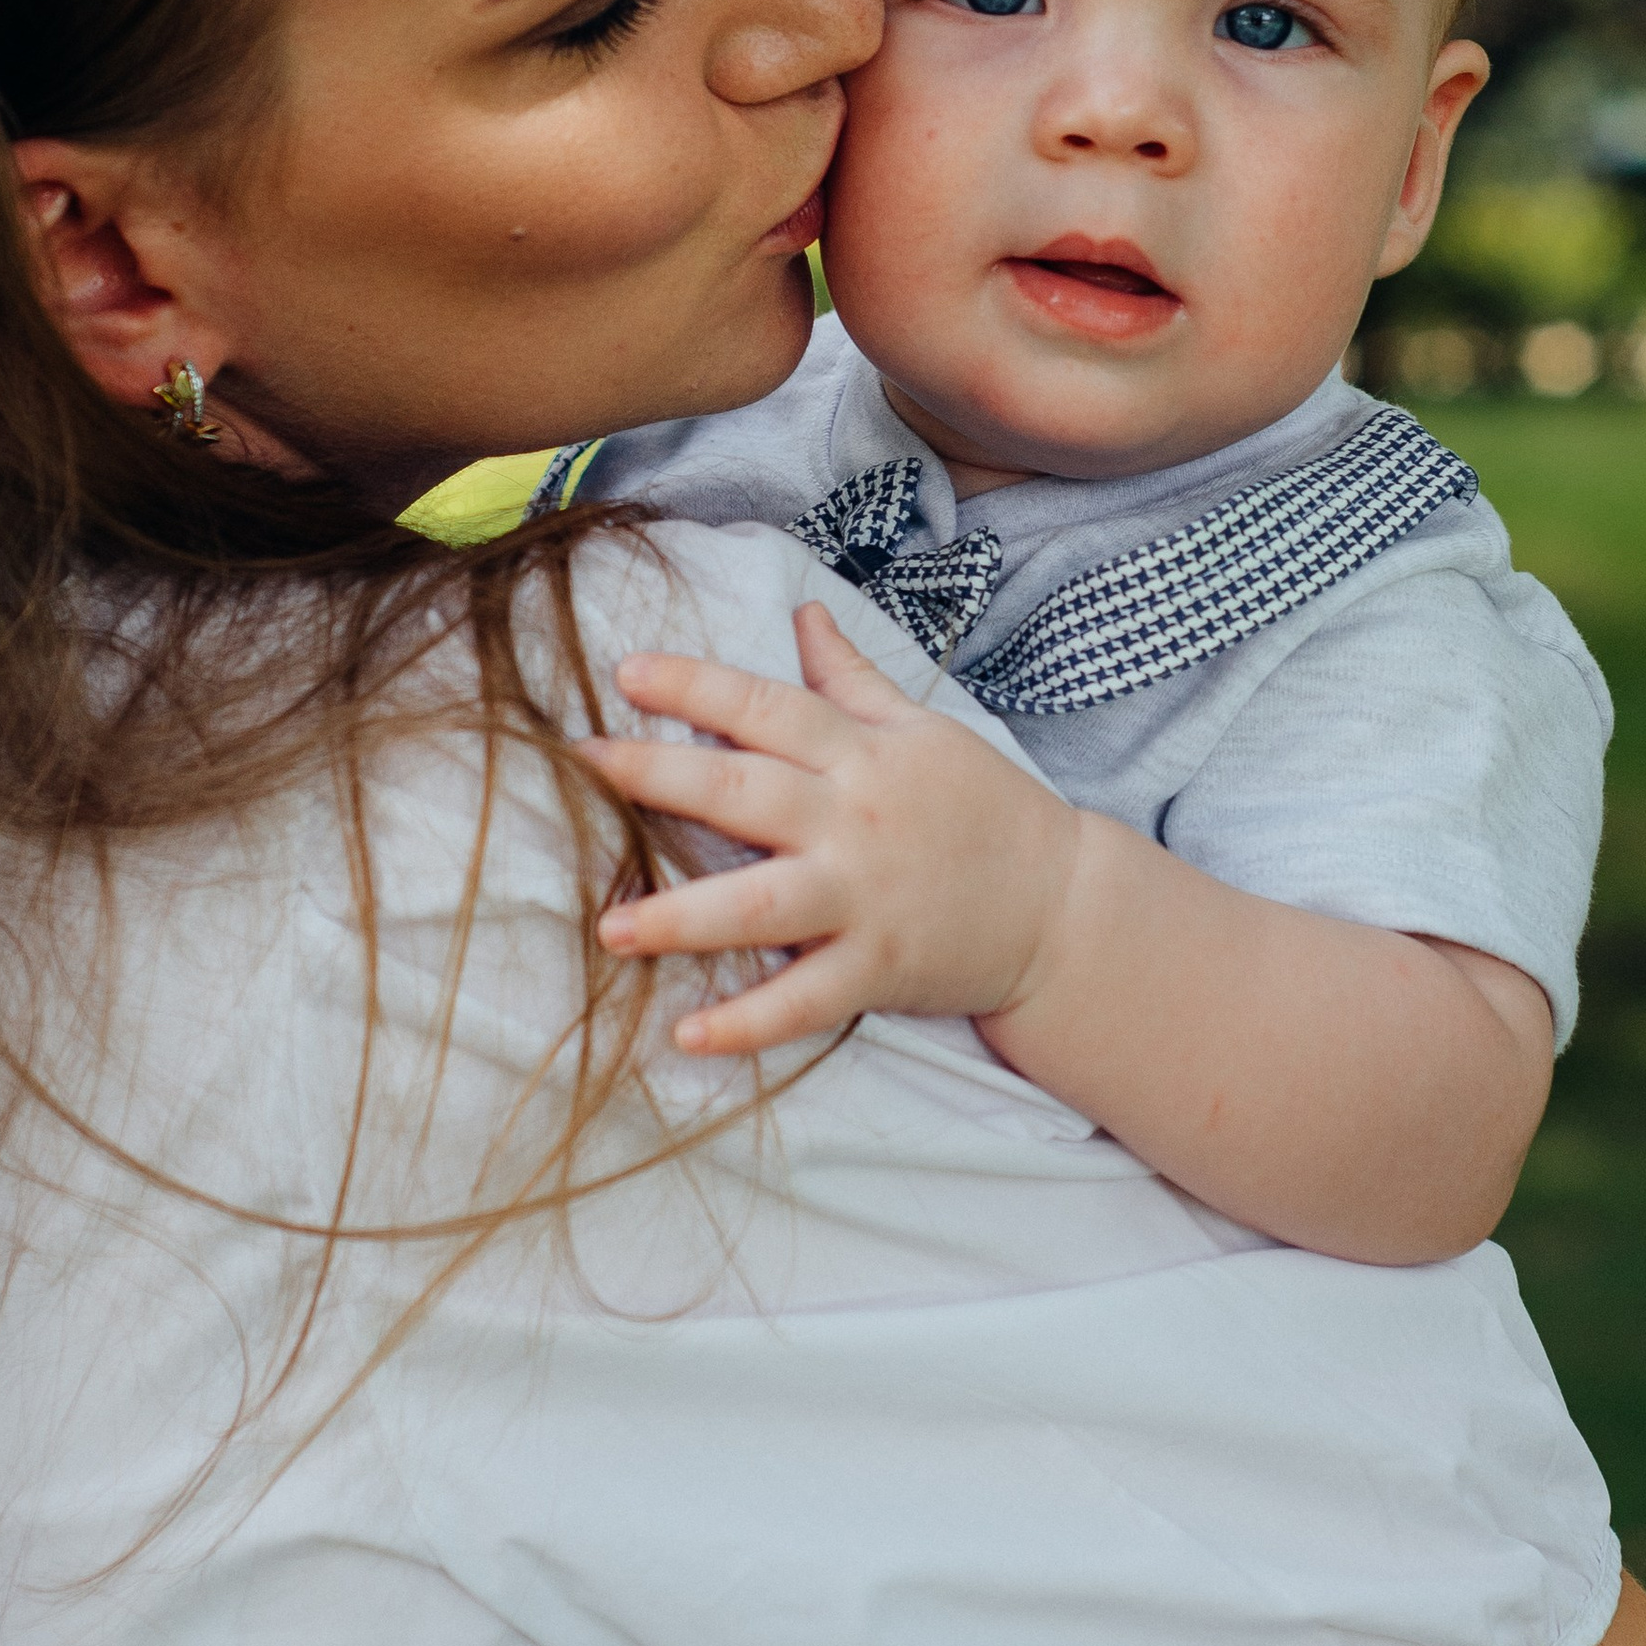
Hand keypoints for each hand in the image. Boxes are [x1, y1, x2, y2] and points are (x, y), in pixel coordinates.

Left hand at [577, 601, 1088, 1053]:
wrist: (1063, 906)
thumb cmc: (985, 809)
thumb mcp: (922, 728)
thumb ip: (852, 677)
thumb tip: (802, 613)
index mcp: (861, 754)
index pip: (766, 708)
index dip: (696, 687)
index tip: (627, 672)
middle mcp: (855, 821)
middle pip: (746, 793)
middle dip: (659, 777)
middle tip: (582, 766)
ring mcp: (865, 900)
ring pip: (762, 906)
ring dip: (682, 918)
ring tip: (609, 927)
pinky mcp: (878, 970)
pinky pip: (804, 1001)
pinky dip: (748, 1021)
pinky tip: (686, 1032)